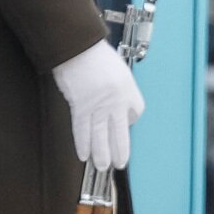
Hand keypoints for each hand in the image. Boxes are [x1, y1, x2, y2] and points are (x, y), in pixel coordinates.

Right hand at [51, 39, 144, 169]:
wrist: (77, 47)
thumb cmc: (94, 53)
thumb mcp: (117, 67)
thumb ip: (119, 85)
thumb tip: (115, 99)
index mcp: (127, 88)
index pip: (136, 111)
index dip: (132, 120)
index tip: (127, 125)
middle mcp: (115, 100)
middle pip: (120, 132)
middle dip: (121, 150)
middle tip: (120, 162)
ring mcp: (98, 106)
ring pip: (101, 137)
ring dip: (101, 154)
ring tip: (102, 165)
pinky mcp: (81, 107)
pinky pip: (82, 130)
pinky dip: (82, 143)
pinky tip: (83, 154)